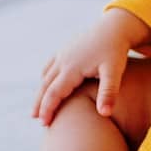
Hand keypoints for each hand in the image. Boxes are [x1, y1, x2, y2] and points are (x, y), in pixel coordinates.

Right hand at [31, 10, 148, 125]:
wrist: (115, 26)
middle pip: (46, 85)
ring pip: (46, 75)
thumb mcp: (114, 71)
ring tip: (39, 105)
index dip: (48, 108)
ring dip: (41, 91)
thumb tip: (104, 114)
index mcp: (72, 67)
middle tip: (35, 118)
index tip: (45, 124)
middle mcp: (63, 60)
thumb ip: (109, 92)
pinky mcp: (66, 49)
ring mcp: (63, 53)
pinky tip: (47, 84)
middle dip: (39, 102)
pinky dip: (46, 77)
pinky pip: (50, 65)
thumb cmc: (116, 50)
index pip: (54, 92)